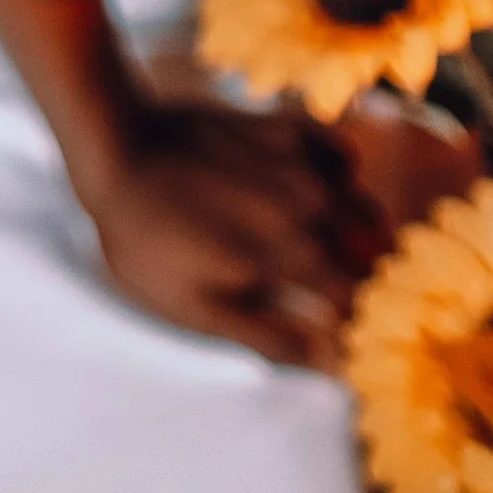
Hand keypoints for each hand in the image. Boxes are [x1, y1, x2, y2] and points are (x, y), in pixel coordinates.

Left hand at [79, 99, 391, 367]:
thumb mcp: (198, 307)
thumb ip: (274, 336)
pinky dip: (336, 178)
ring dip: (354, 234)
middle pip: (376, 258)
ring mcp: (305, 162)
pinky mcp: (289, 128)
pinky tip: (302, 191)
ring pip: (366, 210)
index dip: (359, 323)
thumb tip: (338, 364)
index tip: (340, 331)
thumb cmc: (148, 238)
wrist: (116, 146)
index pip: (365, 303)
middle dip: (363, 281)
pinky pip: (341, 158)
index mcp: (298, 255)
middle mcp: (316, 206)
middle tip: (321, 291)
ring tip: (312, 247)